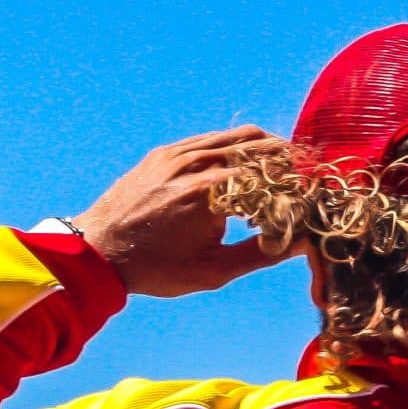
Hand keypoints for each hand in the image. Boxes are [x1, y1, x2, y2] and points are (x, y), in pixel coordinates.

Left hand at [72, 128, 286, 298]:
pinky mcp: (164, 152)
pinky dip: (232, 146)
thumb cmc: (156, 269)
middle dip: (284, 160)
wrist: (98, 251)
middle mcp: (196, 164)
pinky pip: (208, 139)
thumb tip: (301, 243)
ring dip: (262, 148)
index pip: (269, 176)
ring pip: (234, 136)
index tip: (309, 195)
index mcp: (211, 193)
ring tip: (280, 167)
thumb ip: (260, 255)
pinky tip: (242, 162)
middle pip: (257, 147)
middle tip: (301, 177)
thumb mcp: (212, 271)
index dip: (294, 183)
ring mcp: (178, 153)